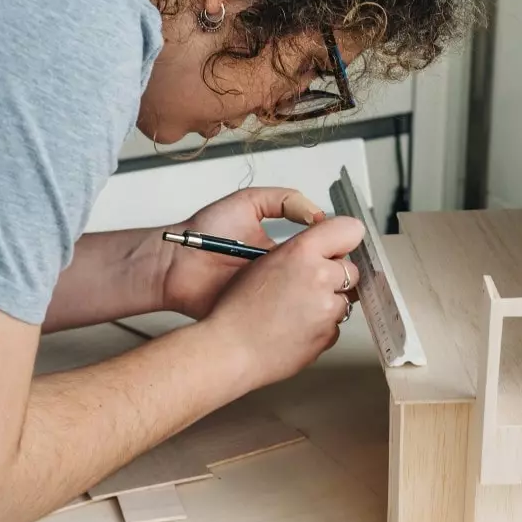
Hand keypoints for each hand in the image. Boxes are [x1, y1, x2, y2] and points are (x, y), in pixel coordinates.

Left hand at [161, 187, 326, 318]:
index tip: (347, 251)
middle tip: (340, 276)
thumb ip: (283, 200)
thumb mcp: (247, 203)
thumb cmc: (203, 232)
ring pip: (306, 302)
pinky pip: (282, 320)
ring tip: (324, 292)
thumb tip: (318, 214)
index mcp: (282, 250)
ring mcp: (270, 297)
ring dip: (315, 298)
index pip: (319, 252)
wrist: (173, 264)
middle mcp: (280, 275)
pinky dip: (293, 317)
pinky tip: (300, 308)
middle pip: (319, 279)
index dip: (334, 252)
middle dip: (331, 279)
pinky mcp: (258, 316)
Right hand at [203, 215, 364, 389]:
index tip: (340, 244)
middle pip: (350, 268)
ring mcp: (327, 309)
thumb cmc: (236, 309)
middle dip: (335, 275)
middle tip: (308, 283)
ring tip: (295, 309)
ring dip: (328, 302)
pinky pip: (334, 326)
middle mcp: (319, 278)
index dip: (344, 237)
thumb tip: (320, 249)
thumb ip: (299, 251)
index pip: (349, 230)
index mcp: (301, 253)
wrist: (230, 350)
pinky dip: (321, 326)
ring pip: (344, 299)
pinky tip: (295, 326)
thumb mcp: (263, 262)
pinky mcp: (328, 335)